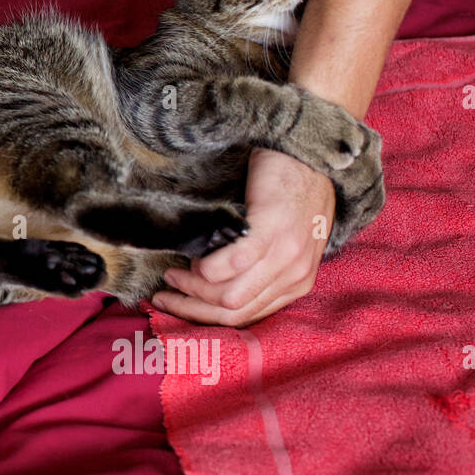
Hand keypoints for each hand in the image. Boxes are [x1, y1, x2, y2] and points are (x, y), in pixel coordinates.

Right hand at [151, 148, 333, 325]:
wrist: (311, 157)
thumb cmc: (293, 196)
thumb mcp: (287, 242)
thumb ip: (264, 269)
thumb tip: (219, 285)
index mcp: (297, 283)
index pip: (247, 317)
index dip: (206, 317)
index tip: (178, 306)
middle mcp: (294, 276)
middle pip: (235, 312)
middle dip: (192, 309)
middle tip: (164, 295)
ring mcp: (286, 256)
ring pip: (230, 295)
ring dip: (193, 288)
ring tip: (173, 274)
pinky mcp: (272, 231)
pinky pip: (233, 264)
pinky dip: (207, 267)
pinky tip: (194, 258)